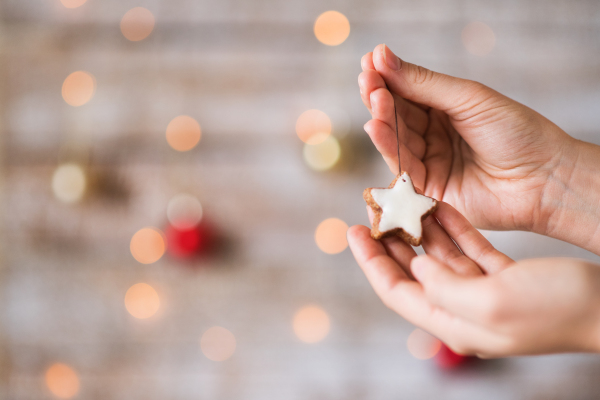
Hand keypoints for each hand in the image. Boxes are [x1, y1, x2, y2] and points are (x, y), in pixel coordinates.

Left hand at [348, 202, 599, 356]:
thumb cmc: (556, 308)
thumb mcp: (493, 299)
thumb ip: (444, 287)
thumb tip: (416, 271)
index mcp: (453, 321)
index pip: (395, 290)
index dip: (369, 261)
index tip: (352, 230)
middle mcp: (461, 308)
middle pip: (411, 271)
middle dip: (390, 239)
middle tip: (374, 207)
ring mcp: (481, 290)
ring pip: (437, 256)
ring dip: (419, 227)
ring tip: (401, 199)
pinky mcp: (501, 273)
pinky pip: (465, 246)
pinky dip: (451, 226)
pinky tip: (438, 205)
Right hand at [358, 44, 581, 240]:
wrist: (544, 179)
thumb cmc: (517, 132)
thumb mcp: (468, 99)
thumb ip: (423, 83)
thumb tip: (382, 55)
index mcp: (445, 110)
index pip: (408, 92)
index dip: (388, 77)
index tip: (370, 60)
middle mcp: (432, 136)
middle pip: (396, 115)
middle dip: (380, 96)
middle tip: (367, 79)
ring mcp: (429, 162)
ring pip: (395, 138)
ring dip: (381, 118)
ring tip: (373, 97)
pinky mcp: (426, 189)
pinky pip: (401, 166)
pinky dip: (386, 145)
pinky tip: (375, 126)